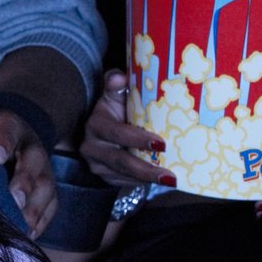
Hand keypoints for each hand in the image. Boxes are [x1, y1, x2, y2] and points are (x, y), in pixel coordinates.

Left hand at [0, 105, 57, 236]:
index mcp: (6, 124)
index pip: (8, 128)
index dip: (4, 140)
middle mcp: (28, 145)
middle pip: (33, 159)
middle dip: (26, 179)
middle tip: (15, 197)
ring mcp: (41, 168)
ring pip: (46, 185)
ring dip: (35, 206)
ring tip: (23, 224)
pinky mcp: (46, 189)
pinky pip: (51, 206)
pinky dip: (41, 221)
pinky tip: (27, 234)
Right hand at [80, 71, 174, 190]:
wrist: (104, 129)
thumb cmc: (116, 110)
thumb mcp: (115, 96)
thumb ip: (116, 86)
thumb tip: (119, 77)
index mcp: (96, 123)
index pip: (117, 133)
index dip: (138, 140)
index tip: (161, 144)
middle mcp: (91, 145)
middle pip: (119, 161)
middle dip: (145, 169)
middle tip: (170, 175)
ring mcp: (96, 164)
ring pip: (122, 175)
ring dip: (147, 180)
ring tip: (170, 181)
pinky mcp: (104, 176)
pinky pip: (123, 182)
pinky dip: (142, 183)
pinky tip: (160, 182)